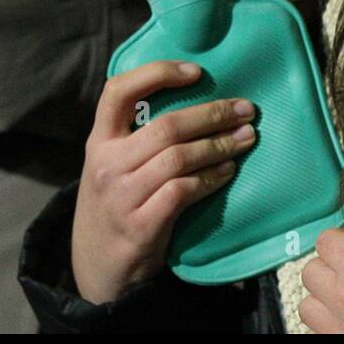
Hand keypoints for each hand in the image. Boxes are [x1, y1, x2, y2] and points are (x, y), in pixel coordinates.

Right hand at [71, 61, 255, 304]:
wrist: (97, 272)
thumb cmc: (116, 207)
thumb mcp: (112, 167)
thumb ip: (137, 138)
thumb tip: (198, 103)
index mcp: (99, 141)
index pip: (118, 91)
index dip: (157, 73)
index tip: (197, 71)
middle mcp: (106, 164)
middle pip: (166, 126)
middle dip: (213, 114)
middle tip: (246, 110)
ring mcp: (122, 196)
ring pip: (179, 157)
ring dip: (220, 145)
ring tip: (246, 139)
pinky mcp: (140, 225)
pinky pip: (184, 191)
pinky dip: (212, 178)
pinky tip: (228, 172)